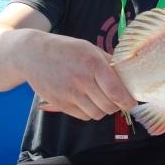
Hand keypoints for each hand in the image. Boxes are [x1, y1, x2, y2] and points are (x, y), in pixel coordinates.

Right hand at [21, 32, 136, 120]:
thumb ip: (108, 62)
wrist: (32, 54)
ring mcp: (70, 94)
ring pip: (97, 114)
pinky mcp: (60, 103)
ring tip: (102, 100)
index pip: (116, 91)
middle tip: (117, 100)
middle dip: (116, 105)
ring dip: (103, 110)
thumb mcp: (89, 48)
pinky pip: (83, 116)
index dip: (127, 101)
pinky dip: (89, 113)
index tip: (132, 103)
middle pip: (108, 106)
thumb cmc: (65, 49)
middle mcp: (82, 80)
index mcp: (93, 64)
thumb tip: (126, 73)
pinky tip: (88, 102)